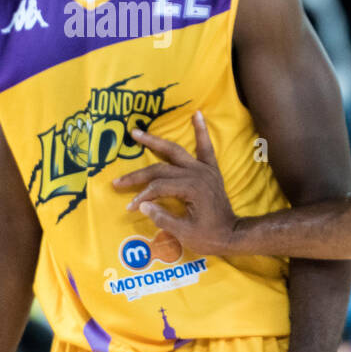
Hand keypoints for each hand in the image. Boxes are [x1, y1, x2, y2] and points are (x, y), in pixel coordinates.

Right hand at [112, 111, 237, 253]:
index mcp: (191, 189)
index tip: (130, 208)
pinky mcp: (210, 170)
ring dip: (155, 142)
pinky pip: (206, 147)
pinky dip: (201, 130)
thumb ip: (163, 218)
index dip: (142, 197)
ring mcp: (204, 170)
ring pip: (175, 151)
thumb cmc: (210, 236)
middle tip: (117, 181)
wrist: (233, 234)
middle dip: (138, 176)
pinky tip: (197, 114)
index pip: (158, 187)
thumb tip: (141, 205)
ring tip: (136, 132)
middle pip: (160, 169)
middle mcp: (197, 174)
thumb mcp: (184, 233)